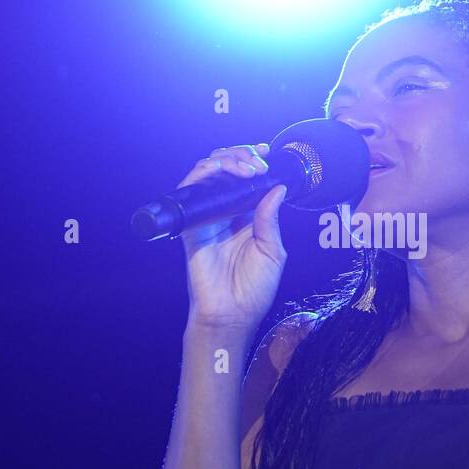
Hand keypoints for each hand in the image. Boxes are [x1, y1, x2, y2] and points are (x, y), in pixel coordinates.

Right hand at [177, 142, 287, 331]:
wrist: (232, 314)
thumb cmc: (253, 290)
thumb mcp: (273, 251)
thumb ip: (269, 219)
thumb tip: (277, 188)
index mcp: (246, 217)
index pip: (246, 179)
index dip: (253, 161)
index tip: (267, 154)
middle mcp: (225, 213)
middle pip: (226, 170)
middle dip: (242, 156)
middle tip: (259, 162)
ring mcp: (207, 217)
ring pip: (208, 174)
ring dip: (227, 161)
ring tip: (246, 167)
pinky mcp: (192, 224)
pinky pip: (191, 192)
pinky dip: (202, 174)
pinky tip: (219, 170)